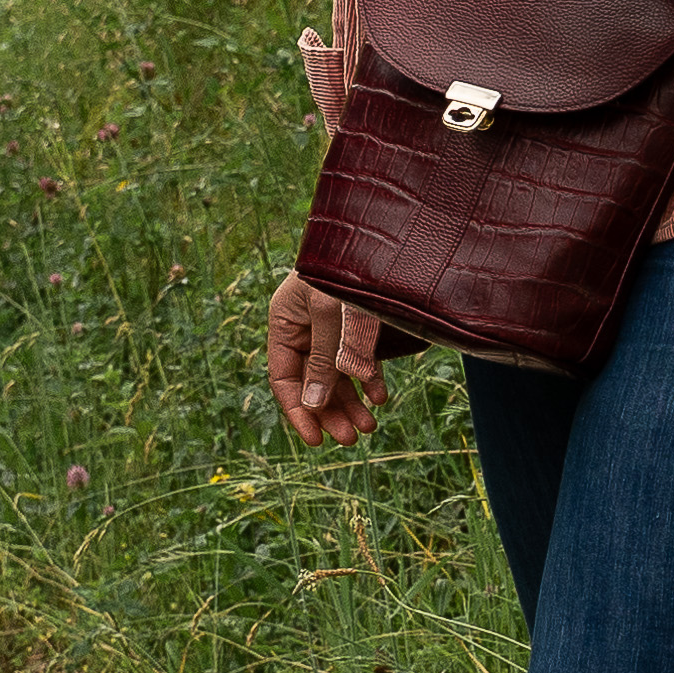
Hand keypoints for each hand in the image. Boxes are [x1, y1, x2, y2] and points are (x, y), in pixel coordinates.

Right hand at [262, 266, 388, 447]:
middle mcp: (306, 324)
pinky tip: (380, 397)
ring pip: (337, 374)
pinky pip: (359, 358)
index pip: (283, 377)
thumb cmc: (353, 266)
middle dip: (330, 411)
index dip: (299, 410)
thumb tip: (314, 407)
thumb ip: (326, 360)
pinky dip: (369, 379)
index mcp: (286, 320)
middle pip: (312, 380)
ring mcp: (332, 323)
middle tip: (351, 439)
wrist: (390, 232)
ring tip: (370, 427)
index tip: (317, 440)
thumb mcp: (335, 314)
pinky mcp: (360, 321)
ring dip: (351, 402)